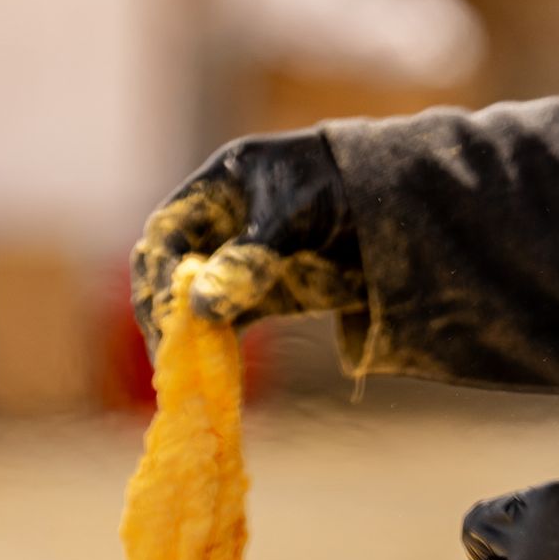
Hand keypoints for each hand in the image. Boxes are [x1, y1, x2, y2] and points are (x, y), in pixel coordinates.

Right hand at [129, 130, 364, 353]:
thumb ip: (249, 258)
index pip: (167, 232)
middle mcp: (217, 225)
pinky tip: (211, 373)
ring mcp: (237, 260)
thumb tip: (199, 308)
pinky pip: (226, 323)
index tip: (165, 311)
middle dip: (162, 309)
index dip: (159, 271)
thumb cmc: (342, 186)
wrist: (400, 205)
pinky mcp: (261, 293)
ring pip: (193, 301)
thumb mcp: (294, 215)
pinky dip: (216, 347)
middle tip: (167, 351)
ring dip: (184, 335)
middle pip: (170, 269)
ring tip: (182, 372)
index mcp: (216, 189)